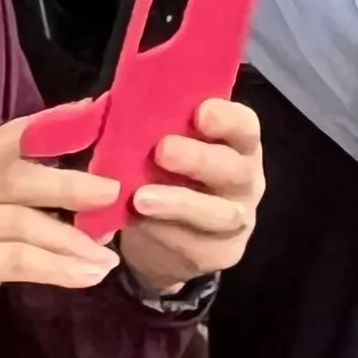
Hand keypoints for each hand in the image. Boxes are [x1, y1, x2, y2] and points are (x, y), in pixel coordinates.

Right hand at [0, 110, 123, 357]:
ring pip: (20, 221)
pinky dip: (55, 268)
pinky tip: (84, 276)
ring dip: (72, 240)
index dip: (54, 124)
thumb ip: (16, 211)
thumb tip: (88, 202)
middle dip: (72, 183)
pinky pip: (12, 259)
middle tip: (114, 193)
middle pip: (16, 176)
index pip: (6, 137)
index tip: (97, 114)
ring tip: (107, 257)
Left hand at [112, 97, 266, 300]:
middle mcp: (244, 180)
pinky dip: (163, 233)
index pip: (244, 126)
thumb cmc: (166, 173)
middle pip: (235, 169)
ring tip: (141, 199)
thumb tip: (113, 103)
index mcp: (235, 144)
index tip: (199, 112)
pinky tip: (138, 223)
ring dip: (179, 203)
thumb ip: (155, 125)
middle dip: (199, 159)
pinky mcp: (218, 254)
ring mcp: (235, 220)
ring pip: (217, 213)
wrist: (168, 237)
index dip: (226, 119)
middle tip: (162, 150)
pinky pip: (194, 244)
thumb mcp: (163, 145)